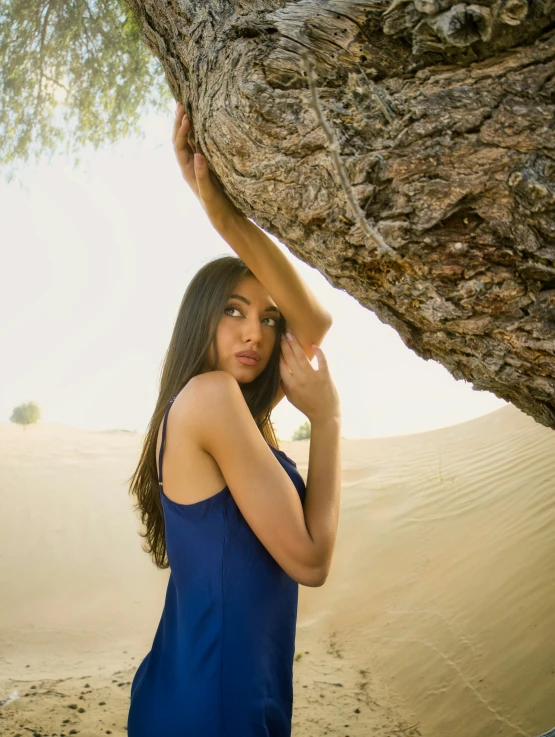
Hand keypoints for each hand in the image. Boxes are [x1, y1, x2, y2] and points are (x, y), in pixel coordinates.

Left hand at [172, 101, 243, 229]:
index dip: (181, 131)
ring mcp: (198, 165)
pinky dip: (198, 132)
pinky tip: (202, 124)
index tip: (186, 117)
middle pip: (180, 140)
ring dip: (186, 125)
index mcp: (187, 171)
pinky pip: (199, 145)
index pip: (179, 146)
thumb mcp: (209, 193)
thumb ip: (202, 175)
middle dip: (179, 122)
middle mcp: (190, 165)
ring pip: (189, 141)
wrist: (224, 217)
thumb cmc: (216, 207)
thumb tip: (198, 155)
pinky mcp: (207, 166)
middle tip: (180, 104)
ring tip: (186, 108)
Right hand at [279, 333, 339, 422]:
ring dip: (296, 344)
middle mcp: (301, 379)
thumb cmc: (307, 407)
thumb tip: (280, 372)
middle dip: (285, 344)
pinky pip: (322, 360)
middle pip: (290, 357)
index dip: (279, 354)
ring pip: (302, 356)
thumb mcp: (291, 399)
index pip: (281, 365)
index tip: (276, 344)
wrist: (325, 415)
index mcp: (291, 385)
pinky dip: (319, 352)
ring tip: (291, 335)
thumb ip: (285, 385)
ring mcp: (313, 377)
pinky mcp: (325, 376)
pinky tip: (314, 345)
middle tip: (282, 334)